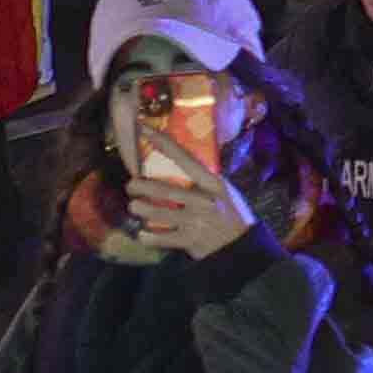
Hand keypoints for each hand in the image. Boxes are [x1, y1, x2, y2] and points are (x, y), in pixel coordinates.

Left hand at [113, 139, 246, 265]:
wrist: (241, 243)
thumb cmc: (229, 211)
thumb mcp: (222, 189)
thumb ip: (202, 178)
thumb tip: (177, 160)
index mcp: (211, 183)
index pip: (184, 158)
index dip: (163, 142)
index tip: (144, 129)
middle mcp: (202, 200)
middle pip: (164, 190)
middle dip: (141, 187)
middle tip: (131, 185)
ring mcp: (195, 221)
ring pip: (158, 214)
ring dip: (140, 210)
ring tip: (134, 207)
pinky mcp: (189, 241)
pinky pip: (160, 238)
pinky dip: (148, 236)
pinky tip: (143, 233)